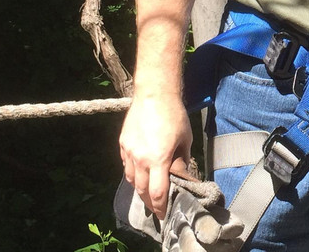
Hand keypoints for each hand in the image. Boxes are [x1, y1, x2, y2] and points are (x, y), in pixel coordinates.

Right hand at [119, 91, 193, 219]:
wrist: (154, 94)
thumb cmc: (174, 115)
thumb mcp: (185, 139)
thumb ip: (182, 160)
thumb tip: (182, 175)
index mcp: (158, 160)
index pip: (157, 193)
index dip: (160, 208)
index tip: (163, 215)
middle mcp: (140, 159)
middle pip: (141, 190)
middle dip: (149, 202)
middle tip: (156, 207)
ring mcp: (129, 151)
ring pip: (130, 179)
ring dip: (139, 188)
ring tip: (147, 191)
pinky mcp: (122, 143)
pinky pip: (126, 165)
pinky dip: (132, 172)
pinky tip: (139, 172)